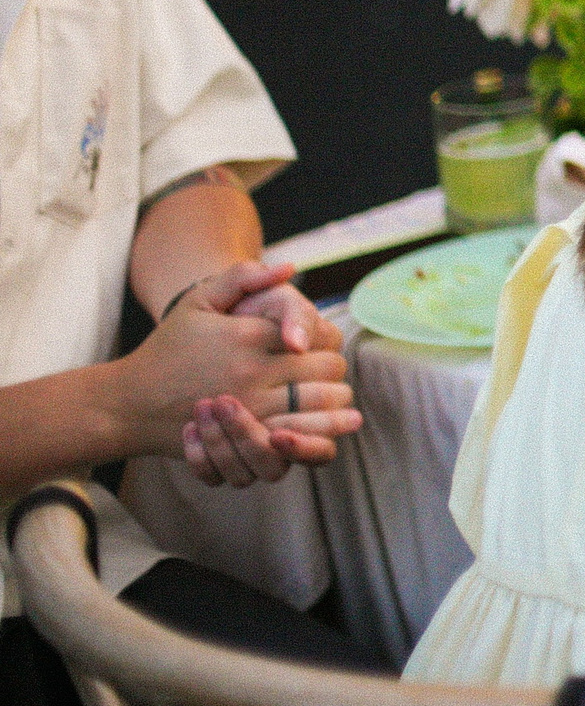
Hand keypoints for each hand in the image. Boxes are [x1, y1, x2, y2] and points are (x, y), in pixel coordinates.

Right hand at [118, 261, 359, 485]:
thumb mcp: (197, 301)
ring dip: (335, 400)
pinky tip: (321, 426)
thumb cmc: (167, 348)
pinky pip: (297, 436)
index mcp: (247, 336)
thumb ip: (243, 277)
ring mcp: (249, 408)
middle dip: (334, 367)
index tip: (318, 341)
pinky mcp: (244, 438)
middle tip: (329, 369)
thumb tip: (289, 267)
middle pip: (325, 368)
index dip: (324, 336)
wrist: (128, 403)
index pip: (314, 333)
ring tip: (335, 396)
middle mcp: (252, 372)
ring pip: (318, 403)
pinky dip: (316, 431)